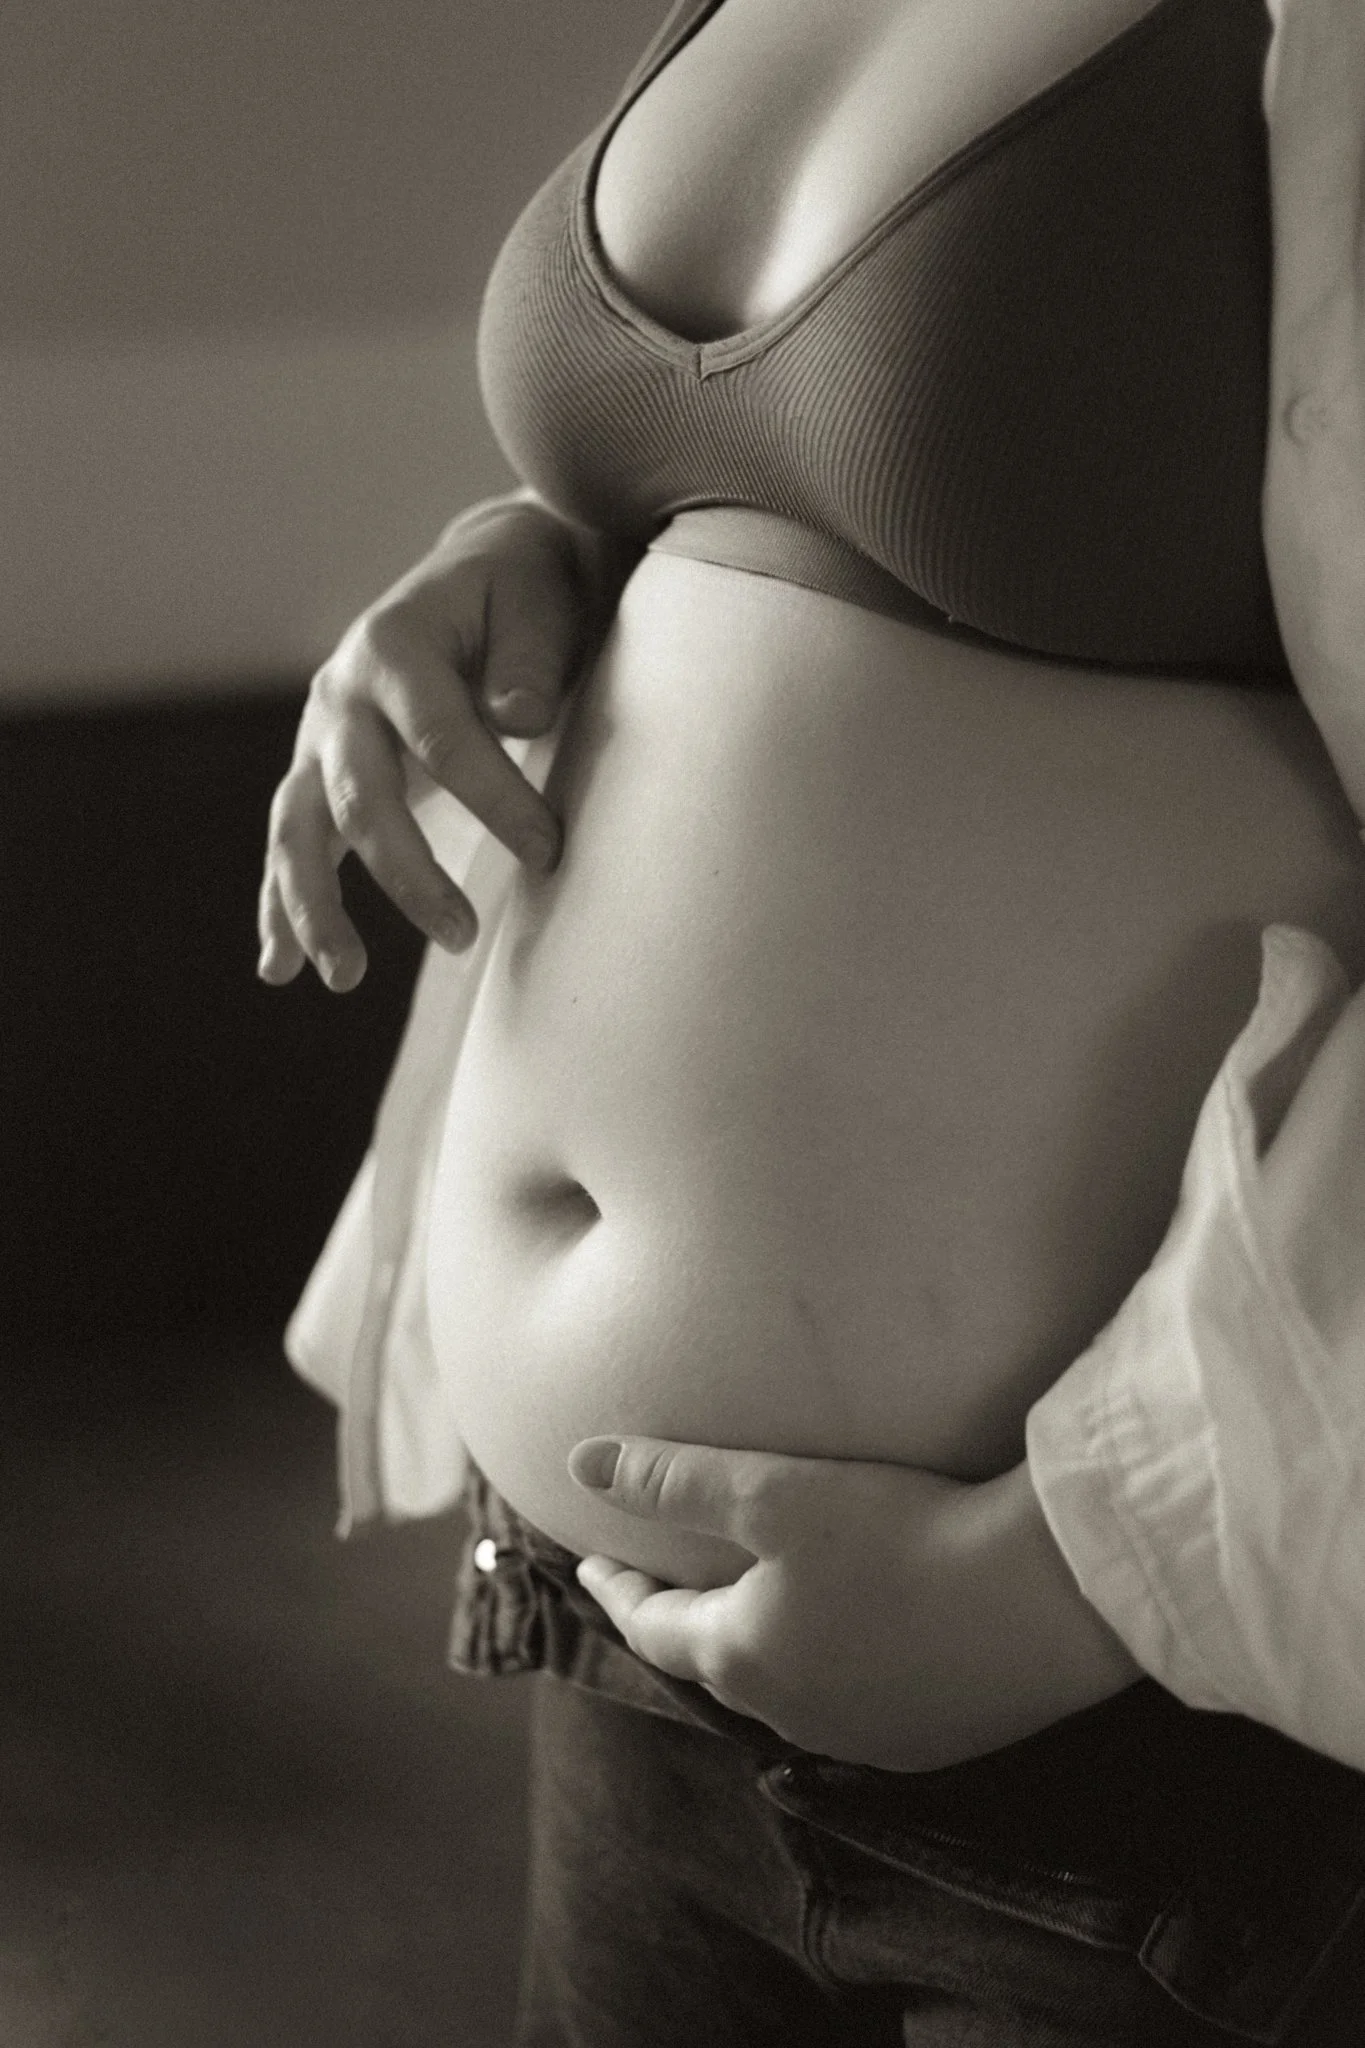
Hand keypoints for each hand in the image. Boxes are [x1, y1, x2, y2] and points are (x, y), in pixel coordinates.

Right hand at [258, 492, 628, 991]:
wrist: (485, 572)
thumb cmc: (524, 595)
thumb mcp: (539, 603)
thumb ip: (530, 658)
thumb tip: (518, 717)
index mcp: (395, 646)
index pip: (442, 738)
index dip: (495, 799)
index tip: (548, 850)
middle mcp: (342, 694)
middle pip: (360, 797)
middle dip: (408, 874)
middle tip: (465, 936)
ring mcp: (320, 737)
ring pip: (299, 829)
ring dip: (315, 908)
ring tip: (344, 978)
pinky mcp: (318, 773)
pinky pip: (292, 845)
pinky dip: (280, 907)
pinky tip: (280, 970)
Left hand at [569, 1437, 1139, 1771]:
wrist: (1043, 1601)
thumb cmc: (900, 1535)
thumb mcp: (773, 1491)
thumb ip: (673, 1480)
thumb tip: (579, 1463)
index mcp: (743, 1659)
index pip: (653, 1627)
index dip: (618, 1589)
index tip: (592, 1565)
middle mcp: (794, 1715)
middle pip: (716, 1664)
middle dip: (683, 1624)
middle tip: (663, 1587)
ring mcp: (867, 1738)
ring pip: (787, 1691)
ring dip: (761, 1650)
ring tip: (754, 1611)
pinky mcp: (932, 1739)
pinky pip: (856, 1703)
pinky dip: (832, 1668)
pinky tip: (852, 1640)